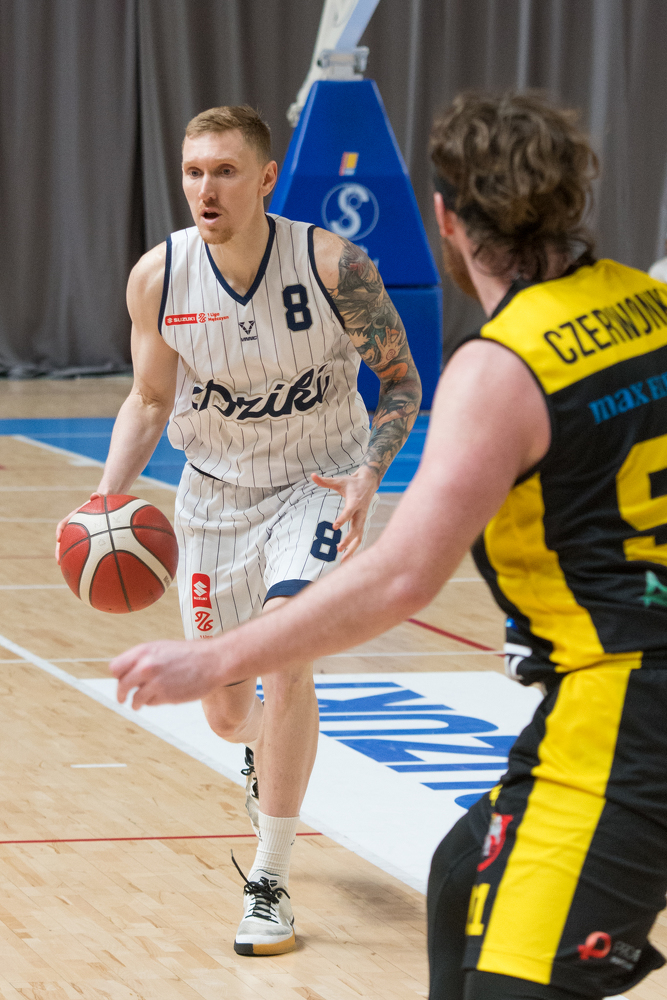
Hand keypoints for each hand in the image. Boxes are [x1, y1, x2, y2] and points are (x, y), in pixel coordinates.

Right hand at [55, 492, 101, 562]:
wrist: (105, 503)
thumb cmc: (102, 501)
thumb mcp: (100, 497)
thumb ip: (97, 496)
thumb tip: (95, 495)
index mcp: (74, 517)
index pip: (63, 524)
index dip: (60, 531)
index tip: (58, 539)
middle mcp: (74, 527)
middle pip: (62, 540)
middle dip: (59, 550)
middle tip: (58, 560)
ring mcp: (78, 534)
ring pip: (70, 547)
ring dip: (67, 557)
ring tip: (67, 568)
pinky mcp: (86, 540)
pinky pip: (82, 549)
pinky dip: (81, 558)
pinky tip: (87, 567)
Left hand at [110, 639, 224, 708]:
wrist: (213, 661)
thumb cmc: (190, 654)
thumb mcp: (163, 648)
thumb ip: (144, 658)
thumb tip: (127, 672)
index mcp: (144, 651)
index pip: (115, 667)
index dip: (118, 675)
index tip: (121, 679)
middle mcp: (146, 666)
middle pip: (121, 685)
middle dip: (121, 694)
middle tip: (122, 699)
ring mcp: (155, 682)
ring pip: (135, 698)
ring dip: (136, 702)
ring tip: (139, 704)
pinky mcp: (165, 696)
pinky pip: (150, 703)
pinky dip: (153, 702)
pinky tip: (163, 696)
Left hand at [311, 466, 378, 559]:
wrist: (370, 483)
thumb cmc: (352, 483)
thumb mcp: (339, 480)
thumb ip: (325, 481)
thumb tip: (312, 475)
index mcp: (355, 502)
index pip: (349, 512)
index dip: (342, 519)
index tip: (335, 527)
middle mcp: (360, 512)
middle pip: (357, 528)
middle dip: (349, 540)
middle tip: (338, 548)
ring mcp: (363, 519)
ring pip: (360, 537)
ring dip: (352, 549)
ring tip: (343, 561)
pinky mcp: (362, 523)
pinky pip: (359, 538)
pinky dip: (354, 548)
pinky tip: (347, 558)